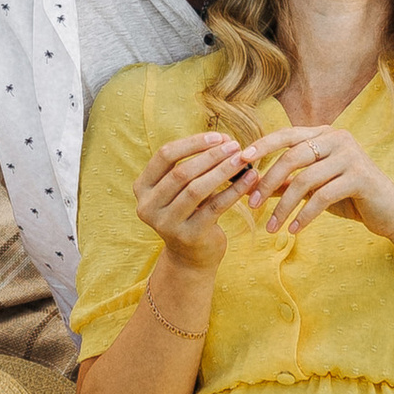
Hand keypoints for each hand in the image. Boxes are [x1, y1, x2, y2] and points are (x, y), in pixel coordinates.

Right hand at [131, 129, 259, 269]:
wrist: (190, 257)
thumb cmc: (190, 212)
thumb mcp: (182, 189)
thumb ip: (196, 165)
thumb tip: (225, 140)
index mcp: (142, 188)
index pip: (165, 156)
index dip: (192, 143)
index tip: (219, 136)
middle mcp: (148, 206)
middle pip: (180, 172)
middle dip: (211, 156)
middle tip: (235, 146)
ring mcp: (166, 224)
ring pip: (196, 189)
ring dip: (222, 171)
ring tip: (242, 159)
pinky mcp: (188, 236)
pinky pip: (214, 207)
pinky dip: (234, 190)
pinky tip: (250, 179)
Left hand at [239, 119, 393, 243]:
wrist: (392, 213)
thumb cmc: (351, 197)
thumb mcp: (316, 187)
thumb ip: (289, 182)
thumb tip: (253, 185)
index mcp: (325, 134)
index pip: (286, 135)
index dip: (261, 146)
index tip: (239, 162)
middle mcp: (338, 139)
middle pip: (291, 157)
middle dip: (267, 182)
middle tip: (251, 205)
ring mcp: (351, 156)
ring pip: (305, 180)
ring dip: (283, 206)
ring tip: (272, 227)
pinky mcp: (360, 177)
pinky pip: (322, 197)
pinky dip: (304, 216)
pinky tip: (293, 231)